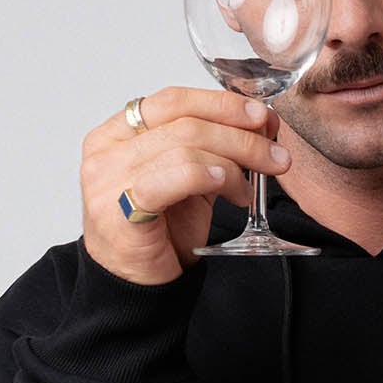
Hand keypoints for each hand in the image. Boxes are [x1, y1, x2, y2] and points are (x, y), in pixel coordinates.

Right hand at [80, 89, 288, 285]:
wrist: (138, 282)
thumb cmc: (162, 230)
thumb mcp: (190, 179)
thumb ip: (213, 149)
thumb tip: (259, 123)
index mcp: (117, 133)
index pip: (174, 100)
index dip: (222, 104)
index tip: (261, 116)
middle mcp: (106, 150)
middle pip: (185, 123)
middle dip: (241, 136)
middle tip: (275, 154)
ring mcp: (108, 179)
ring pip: (185, 147)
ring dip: (234, 163)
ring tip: (249, 188)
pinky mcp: (119, 209)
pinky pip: (175, 177)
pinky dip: (211, 176)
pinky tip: (231, 188)